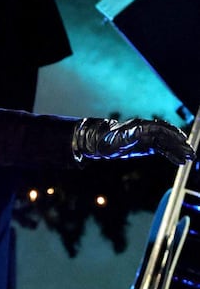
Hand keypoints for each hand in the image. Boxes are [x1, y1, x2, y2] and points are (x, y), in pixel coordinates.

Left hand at [72, 116, 192, 167]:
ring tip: (189, 158)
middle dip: (179, 144)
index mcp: (140, 127)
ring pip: (166, 144)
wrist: (98, 143)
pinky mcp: (147, 146)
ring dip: (178, 150)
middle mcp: (146, 130)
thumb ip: (128, 136)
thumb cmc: (105, 141)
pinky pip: (162, 150)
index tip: (181, 141)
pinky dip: (171, 155)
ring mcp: (147, 138)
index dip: (171, 135)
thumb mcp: (115, 140)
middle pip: (166, 136)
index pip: (160, 129)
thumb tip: (139, 132)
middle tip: (190, 153)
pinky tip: (180, 161)